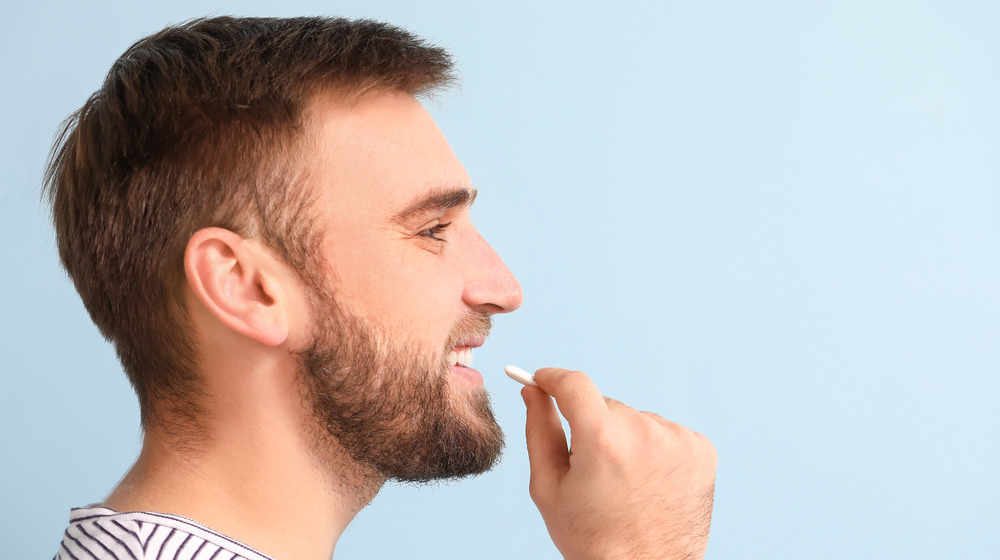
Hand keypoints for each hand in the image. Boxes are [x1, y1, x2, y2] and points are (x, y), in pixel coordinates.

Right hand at [522, 368, 716, 559]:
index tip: (544, 381)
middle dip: (593, 426)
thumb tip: (533, 392)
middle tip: (593, 469)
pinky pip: (664, 433)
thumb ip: (539, 430)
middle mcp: (644, 432)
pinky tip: (649, 482)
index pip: (574, 384)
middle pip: (606, 406)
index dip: (554, 378)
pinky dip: (654, 449)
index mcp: (603, 440)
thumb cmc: (593, 538)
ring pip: (636, 419)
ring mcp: (678, 440)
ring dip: (626, 438)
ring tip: (626, 482)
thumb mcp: (550, 488)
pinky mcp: (701, 449)